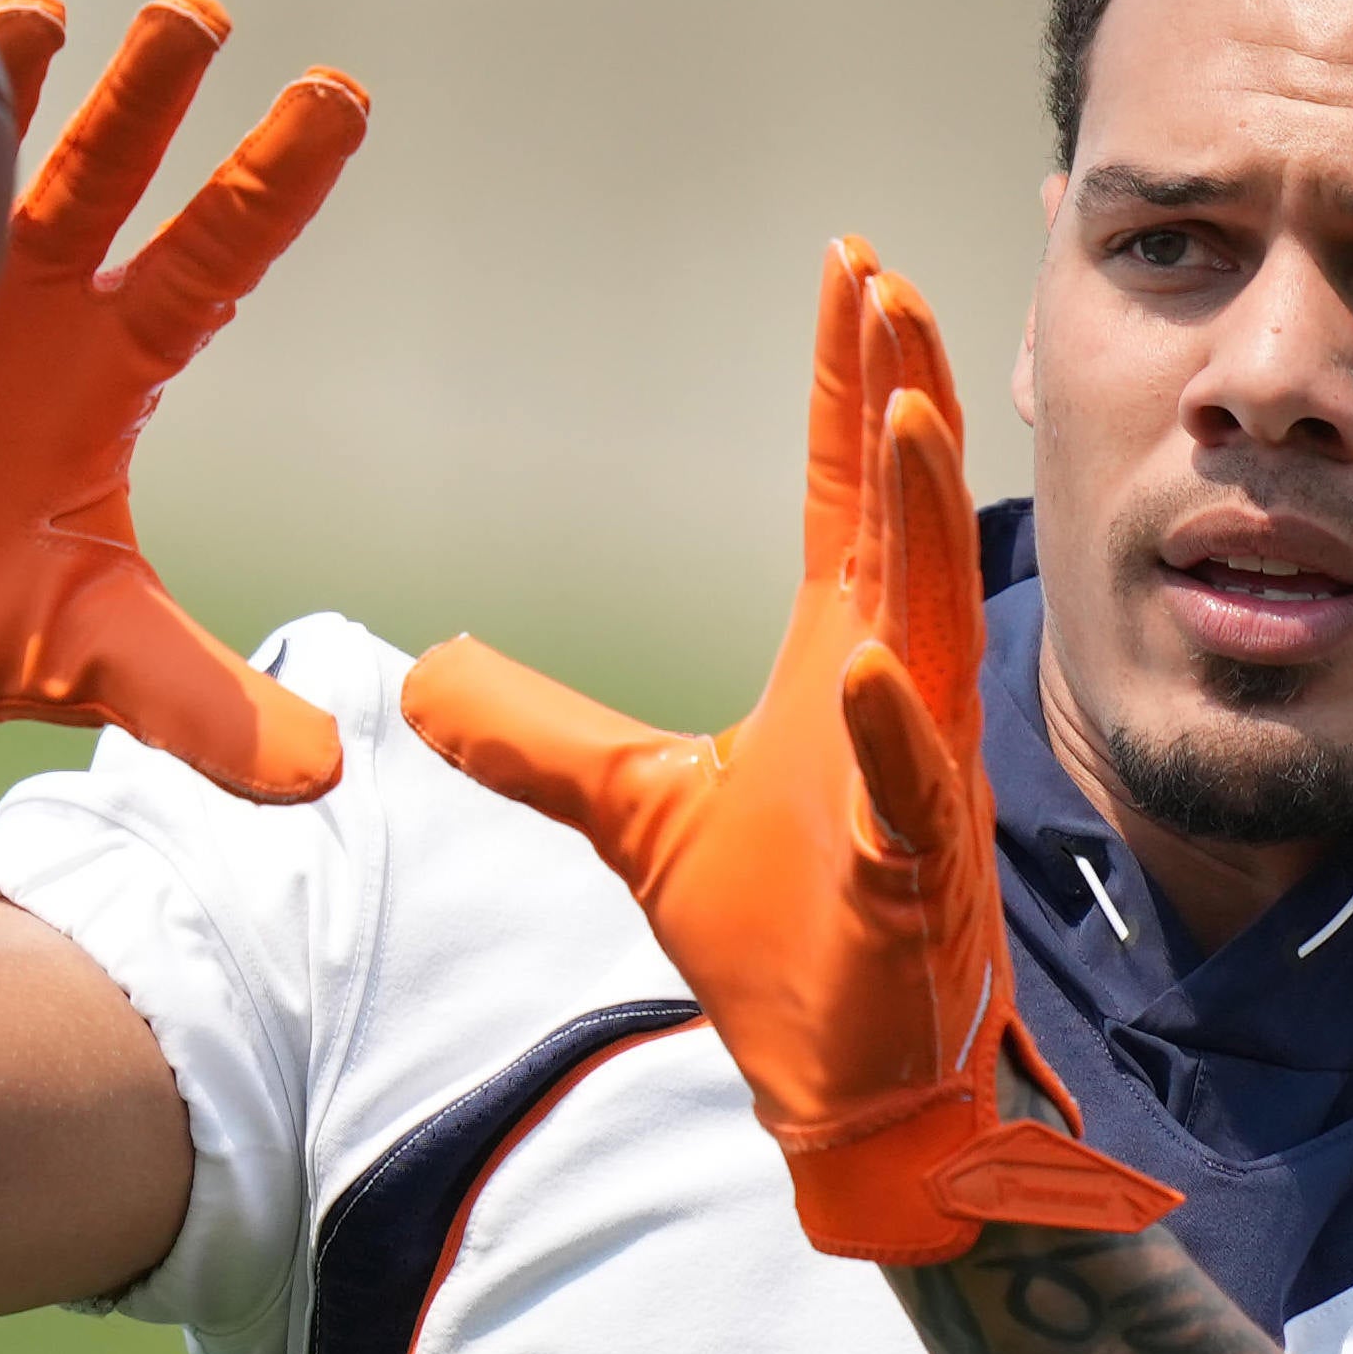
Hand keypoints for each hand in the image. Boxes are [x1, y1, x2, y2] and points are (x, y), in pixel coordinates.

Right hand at [0, 0, 366, 800]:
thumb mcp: (85, 663)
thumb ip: (198, 705)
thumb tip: (321, 775)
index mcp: (108, 368)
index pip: (211, 255)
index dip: (272, 181)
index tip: (342, 98)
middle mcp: (30, 305)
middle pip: (106, 174)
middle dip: (151, 93)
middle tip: (202, 14)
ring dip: (13, 83)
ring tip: (46, 13)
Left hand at [404, 246, 1178, 1267]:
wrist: (848, 1086)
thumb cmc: (783, 943)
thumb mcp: (631, 811)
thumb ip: (537, 733)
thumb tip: (419, 678)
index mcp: (843, 658)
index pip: (846, 494)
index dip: (849, 382)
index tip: (851, 267)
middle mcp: (899, 697)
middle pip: (904, 521)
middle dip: (902, 399)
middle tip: (891, 284)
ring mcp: (918, 783)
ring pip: (933, 625)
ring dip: (922, 524)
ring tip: (909, 418)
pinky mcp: (918, 879)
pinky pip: (912, 791)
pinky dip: (892, 730)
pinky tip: (873, 661)